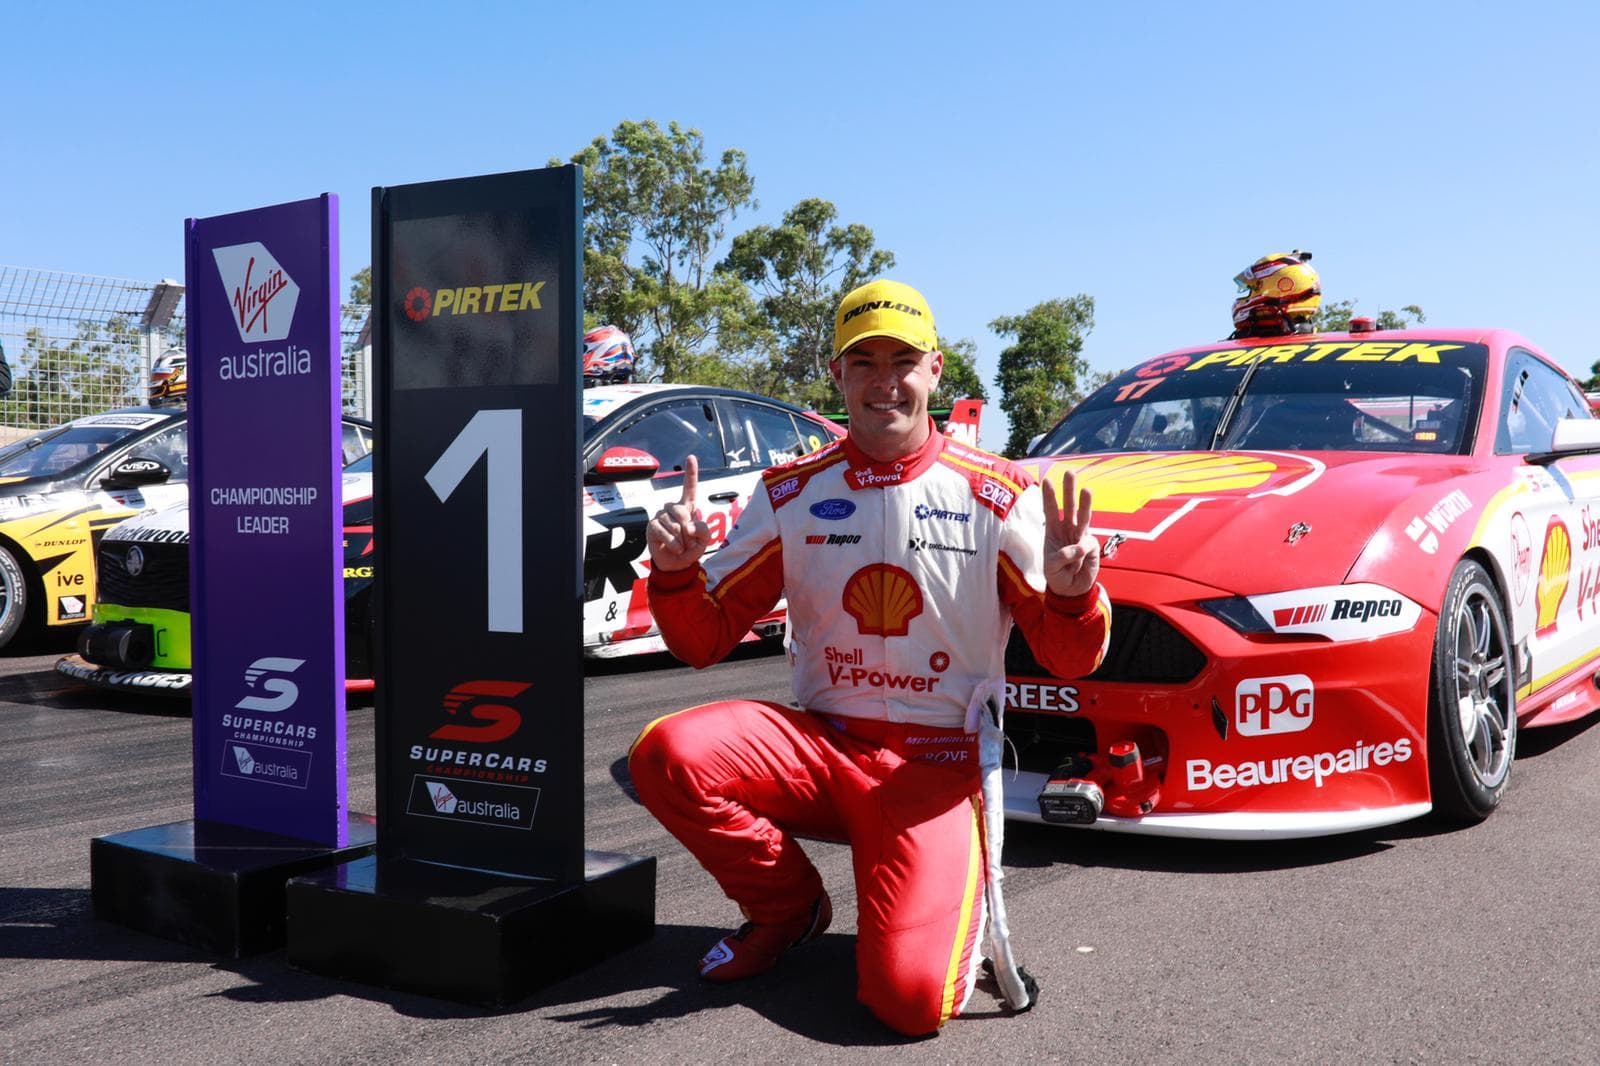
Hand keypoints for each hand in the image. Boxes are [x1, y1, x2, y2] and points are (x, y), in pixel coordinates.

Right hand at [646, 455, 712, 571]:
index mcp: (688, 508)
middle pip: (681, 510)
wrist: (676, 565)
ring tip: (681, 547)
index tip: (691, 458)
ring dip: (680, 539)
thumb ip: (703, 530)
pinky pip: (662, 530)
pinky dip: (672, 543)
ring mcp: (661, 516)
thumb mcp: (704, 541)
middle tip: (689, 542)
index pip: (689, 487)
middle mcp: (673, 509)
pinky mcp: (652, 526)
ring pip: (672, 523)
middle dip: (687, 530)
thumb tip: (688, 525)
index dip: (691, 473)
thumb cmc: (691, 549)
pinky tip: (673, 548)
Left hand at [1041, 469, 1098, 597]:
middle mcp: (1067, 529)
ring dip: (1085, 503)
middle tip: (1070, 472)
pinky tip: (1078, 559)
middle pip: (1069, 506)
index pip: (1050, 510)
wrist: (1070, 589)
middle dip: (1069, 490)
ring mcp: (1080, 536)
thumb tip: (1079, 546)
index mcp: (1053, 530)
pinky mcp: (1091, 546)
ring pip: (1083, 516)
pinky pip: (1087, 544)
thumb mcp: (1051, 566)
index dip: (1049, 496)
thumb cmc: (1057, 574)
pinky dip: (1082, 550)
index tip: (1047, 480)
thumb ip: (1062, 556)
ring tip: (1087, 489)